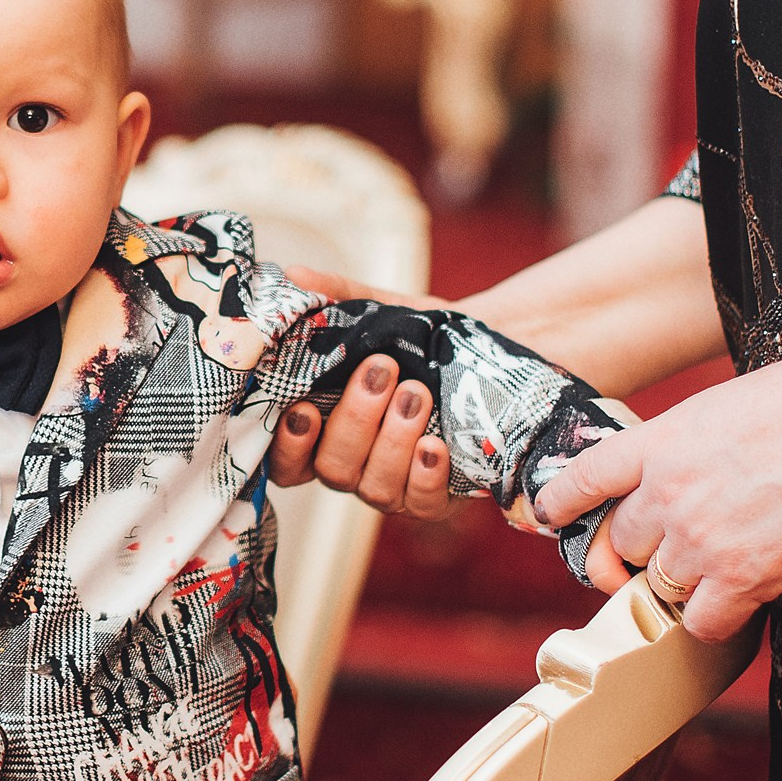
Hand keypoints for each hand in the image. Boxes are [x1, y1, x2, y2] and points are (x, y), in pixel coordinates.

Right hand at [271, 264, 455, 515]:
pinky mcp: (435, 498)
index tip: (302, 408)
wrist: (495, 349)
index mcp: (325, 431)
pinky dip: (425, 476)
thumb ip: (337, 299)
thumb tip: (293, 275)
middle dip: (355, 422)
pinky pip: (421, 505)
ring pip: (375, 489)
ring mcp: (393, 487)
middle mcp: (354, 466)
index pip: (286, 462)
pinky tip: (436, 444)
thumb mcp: (382, 312)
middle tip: (382, 371)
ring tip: (417, 392)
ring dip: (392, 442)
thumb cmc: (424, 338)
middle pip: (333, 470)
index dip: (287, 447)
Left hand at [533, 351, 781, 639]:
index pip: (585, 478)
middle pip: (623, 542)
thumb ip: (694, 438)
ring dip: (682, 583)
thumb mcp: (731, 401)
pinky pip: (700, 622)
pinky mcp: (742, 579)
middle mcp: (667, 493)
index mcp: (661, 441)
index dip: (562, 502)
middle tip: (674, 547)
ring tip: (717, 570)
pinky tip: (737, 603)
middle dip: (643, 548)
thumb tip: (694, 460)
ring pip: (658, 586)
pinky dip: (714, 620)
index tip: (554, 515)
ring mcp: (700, 541)